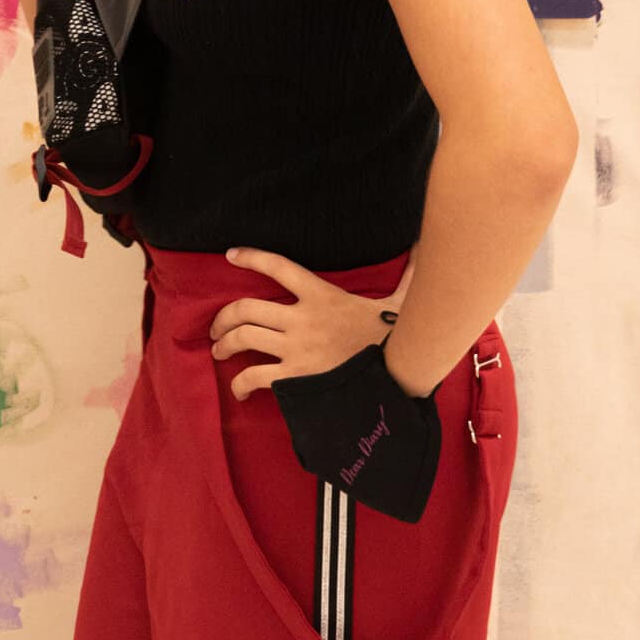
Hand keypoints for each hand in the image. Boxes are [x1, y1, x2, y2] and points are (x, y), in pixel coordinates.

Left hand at [208, 248, 410, 400]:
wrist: (400, 374)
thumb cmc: (397, 339)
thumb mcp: (401, 302)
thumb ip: (406, 277)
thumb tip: (423, 250)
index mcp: (322, 295)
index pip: (279, 267)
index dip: (252, 257)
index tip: (231, 255)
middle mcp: (303, 319)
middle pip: (246, 308)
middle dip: (223, 317)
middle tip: (216, 327)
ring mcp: (297, 348)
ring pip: (244, 338)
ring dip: (224, 343)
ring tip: (218, 350)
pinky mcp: (297, 377)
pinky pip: (256, 376)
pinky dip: (240, 383)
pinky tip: (238, 389)